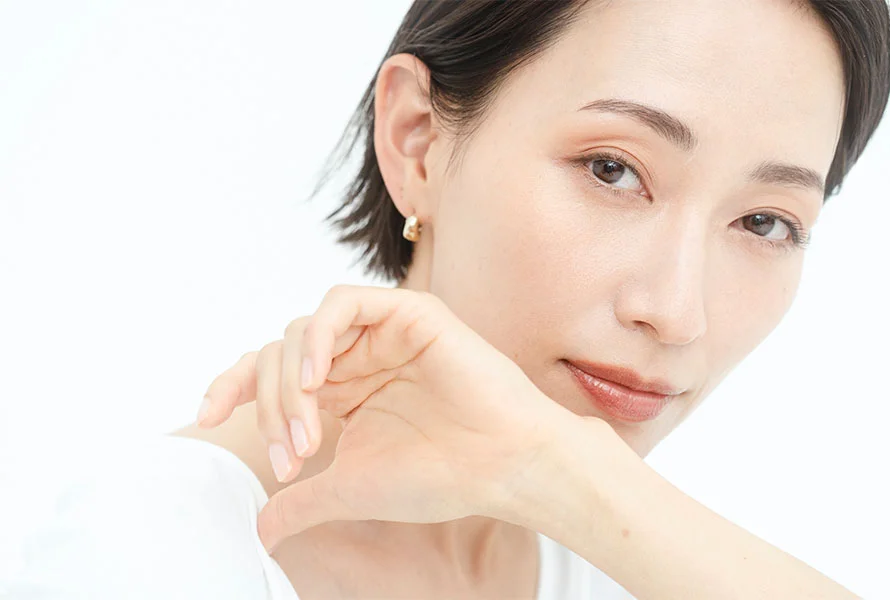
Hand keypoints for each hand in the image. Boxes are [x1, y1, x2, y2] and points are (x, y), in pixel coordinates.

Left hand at [197, 284, 576, 551]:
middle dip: (269, 407)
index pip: (270, 373)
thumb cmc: (440, 475)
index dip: (232, 388)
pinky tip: (318, 380)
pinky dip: (318, 338)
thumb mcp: (352, 488)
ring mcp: (380, 332)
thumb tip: (261, 531)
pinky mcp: (405, 312)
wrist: (502, 465)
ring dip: (291, 383)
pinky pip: (340, 304)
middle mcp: (355, 356)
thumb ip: (303, 500)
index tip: (202, 416)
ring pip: (301, 331)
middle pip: (278, 355)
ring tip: (309, 432)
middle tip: (293, 456)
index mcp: (342, 390)